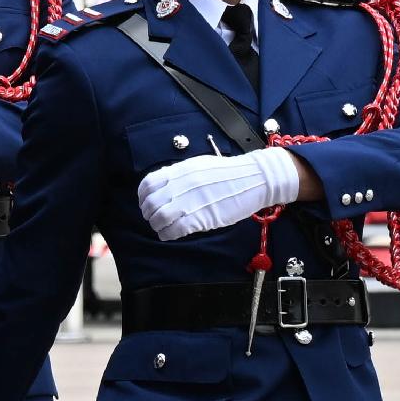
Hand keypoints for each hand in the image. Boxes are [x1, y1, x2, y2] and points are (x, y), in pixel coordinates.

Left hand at [136, 149, 304, 241]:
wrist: (256, 178)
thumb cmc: (230, 173)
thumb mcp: (199, 166)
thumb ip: (180, 176)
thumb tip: (164, 185)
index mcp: (179, 171)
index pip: (147, 185)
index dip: (143, 197)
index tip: (147, 203)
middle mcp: (181, 186)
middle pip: (150, 204)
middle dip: (149, 214)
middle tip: (155, 219)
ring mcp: (190, 202)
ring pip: (159, 218)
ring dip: (158, 226)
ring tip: (164, 228)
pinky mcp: (202, 218)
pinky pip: (175, 230)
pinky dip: (169, 234)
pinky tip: (173, 234)